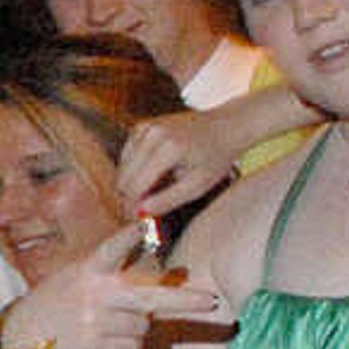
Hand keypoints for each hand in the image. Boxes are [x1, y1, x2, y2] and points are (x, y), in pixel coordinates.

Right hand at [7, 259, 225, 348]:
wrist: (21, 338)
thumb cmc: (57, 303)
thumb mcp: (77, 277)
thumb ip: (114, 275)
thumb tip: (165, 281)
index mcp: (90, 269)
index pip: (112, 249)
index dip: (129, 238)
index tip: (144, 225)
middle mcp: (95, 293)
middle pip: (150, 298)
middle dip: (185, 301)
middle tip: (212, 302)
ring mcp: (95, 321)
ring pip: (143, 328)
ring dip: (133, 330)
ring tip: (104, 327)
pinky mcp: (93, 345)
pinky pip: (131, 347)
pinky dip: (124, 347)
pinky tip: (100, 343)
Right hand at [116, 115, 238, 220]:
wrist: (225, 126)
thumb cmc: (216, 158)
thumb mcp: (198, 185)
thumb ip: (168, 200)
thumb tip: (139, 213)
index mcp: (169, 148)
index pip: (135, 187)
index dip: (132, 209)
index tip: (137, 223)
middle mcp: (153, 134)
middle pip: (124, 178)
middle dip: (128, 199)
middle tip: (139, 214)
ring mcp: (146, 127)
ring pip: (122, 168)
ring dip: (130, 185)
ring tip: (150, 195)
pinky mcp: (142, 126)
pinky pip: (126, 156)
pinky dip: (132, 170)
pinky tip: (149, 177)